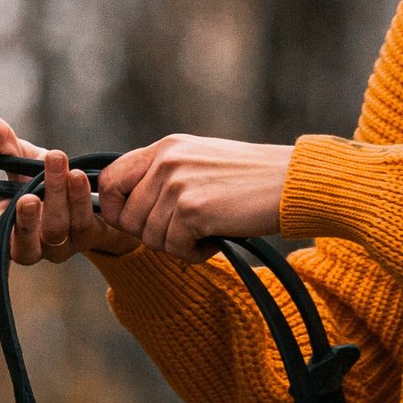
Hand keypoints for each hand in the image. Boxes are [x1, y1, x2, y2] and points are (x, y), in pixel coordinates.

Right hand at [0, 113, 138, 280]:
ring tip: (55, 159)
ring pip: (56, 230)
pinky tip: (79, 174)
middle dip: (25, 222)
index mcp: (5, 229)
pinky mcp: (88, 235)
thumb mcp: (19, 158)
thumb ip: (0, 144)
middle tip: (28, 198)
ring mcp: (60, 244)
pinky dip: (80, 197)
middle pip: (24, 247)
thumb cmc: (41, 177)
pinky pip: (83, 221)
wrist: (85, 186)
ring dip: (56, 195)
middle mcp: (31, 245)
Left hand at [95, 135, 291, 262]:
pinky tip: (217, 239)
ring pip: (149, 237)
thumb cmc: (252, 179)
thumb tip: (126, 207)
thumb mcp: (199, 162)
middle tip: (185, 234)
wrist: (294, 183)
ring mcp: (177, 184)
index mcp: (163, 148)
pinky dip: (195, 254)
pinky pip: (174, 248)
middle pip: (126, 218)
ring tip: (207, 233)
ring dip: (177, 246)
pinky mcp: (193, 209)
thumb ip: (163, 176)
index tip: (137, 224)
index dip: (114, 210)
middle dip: (152, 235)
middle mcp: (165, 162)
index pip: (108, 181)